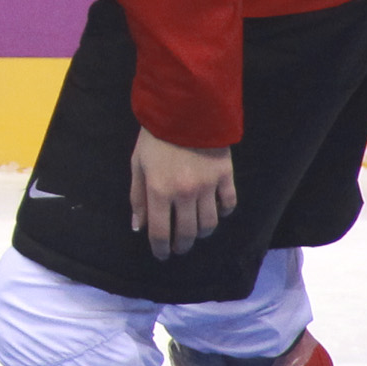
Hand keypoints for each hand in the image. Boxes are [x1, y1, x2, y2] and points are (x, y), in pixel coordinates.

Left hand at [129, 128, 236, 260]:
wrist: (184, 111)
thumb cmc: (155, 138)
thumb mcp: (138, 165)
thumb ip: (138, 197)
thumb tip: (138, 226)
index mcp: (160, 192)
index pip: (160, 231)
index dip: (160, 248)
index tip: (161, 255)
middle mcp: (185, 195)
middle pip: (187, 233)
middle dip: (181, 245)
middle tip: (178, 248)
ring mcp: (208, 187)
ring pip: (210, 223)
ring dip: (202, 233)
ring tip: (195, 233)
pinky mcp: (225, 177)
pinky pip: (229, 204)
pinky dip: (223, 213)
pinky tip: (216, 212)